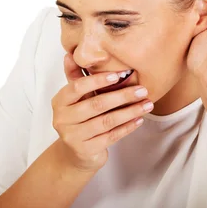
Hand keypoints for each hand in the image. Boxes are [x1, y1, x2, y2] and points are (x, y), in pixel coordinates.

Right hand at [50, 53, 153, 171]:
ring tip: (147, 104)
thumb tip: (70, 54)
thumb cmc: (79, 118)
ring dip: (129, 112)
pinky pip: (111, 137)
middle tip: (142, 90)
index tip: (119, 75)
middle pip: (96, 105)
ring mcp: (72, 136)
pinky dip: (127, 127)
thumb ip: (74, 76)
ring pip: (106, 121)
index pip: (77, 87)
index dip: (98, 80)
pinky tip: (139, 119)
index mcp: (59, 101)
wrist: (76, 153)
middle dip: (122, 96)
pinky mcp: (85, 151)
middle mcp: (62, 119)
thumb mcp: (75, 98)